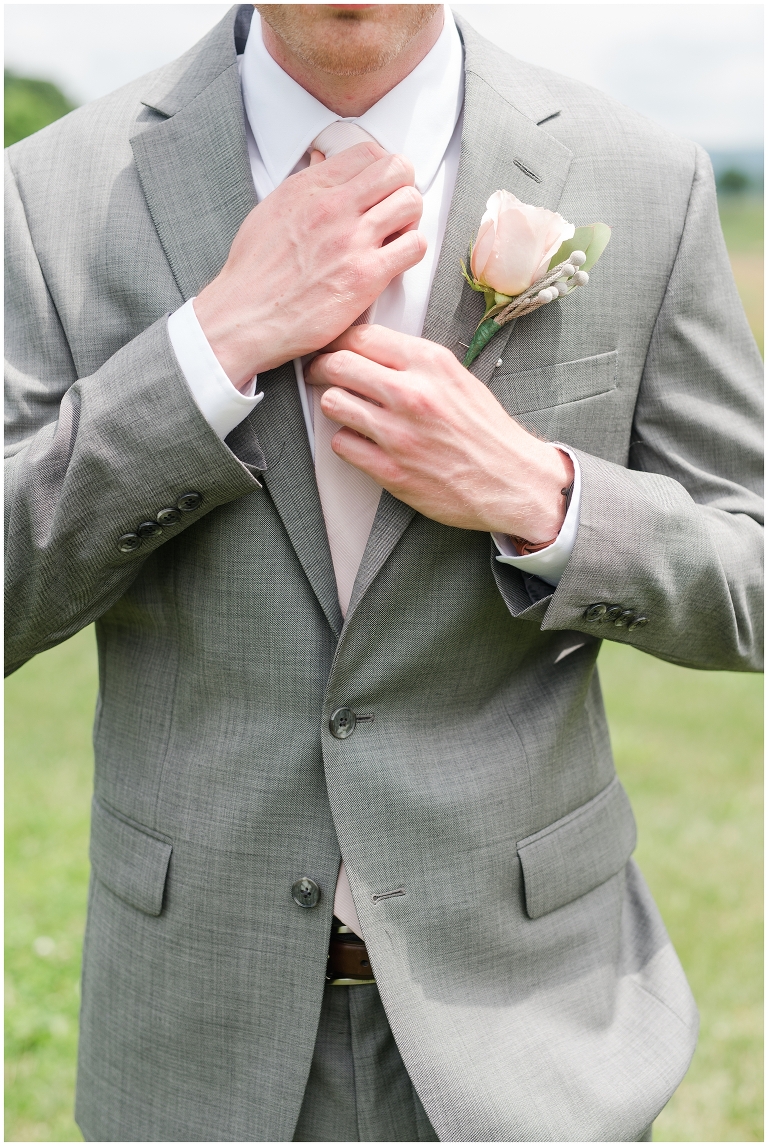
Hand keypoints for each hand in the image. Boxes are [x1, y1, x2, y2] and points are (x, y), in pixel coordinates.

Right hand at [193, 142, 425, 387]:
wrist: (245, 318)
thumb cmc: (255, 273)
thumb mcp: (271, 211)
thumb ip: (304, 186)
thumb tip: (323, 162)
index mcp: (309, 187)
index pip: (368, 152)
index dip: (381, 168)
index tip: (378, 188)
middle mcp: (333, 207)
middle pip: (397, 170)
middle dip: (402, 187)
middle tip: (392, 210)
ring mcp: (352, 240)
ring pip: (411, 203)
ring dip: (410, 218)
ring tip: (395, 236)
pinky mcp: (366, 276)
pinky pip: (414, 245)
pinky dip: (411, 249)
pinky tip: (394, 261)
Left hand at [305, 325, 573, 542]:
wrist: (512, 480)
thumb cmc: (484, 431)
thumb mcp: (457, 378)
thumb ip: (414, 362)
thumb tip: (369, 349)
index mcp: (431, 363)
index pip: (362, 336)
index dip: (338, 340)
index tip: (332, 347)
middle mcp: (413, 394)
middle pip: (338, 365)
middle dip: (322, 368)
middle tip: (320, 374)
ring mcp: (400, 434)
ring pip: (333, 403)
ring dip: (334, 406)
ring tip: (348, 410)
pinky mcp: (391, 470)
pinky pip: (342, 444)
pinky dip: (347, 442)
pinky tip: (363, 442)